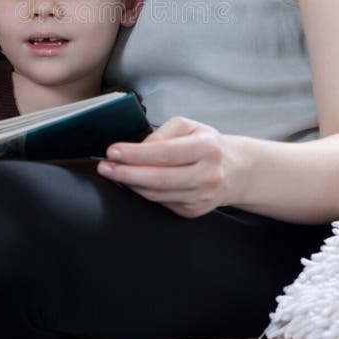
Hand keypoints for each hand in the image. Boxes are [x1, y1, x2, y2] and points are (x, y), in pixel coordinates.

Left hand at [97, 116, 239, 217]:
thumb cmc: (206, 144)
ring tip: (113, 172)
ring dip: (130, 184)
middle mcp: (207, 174)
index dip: (136, 153)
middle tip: (104, 167)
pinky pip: (161, 203)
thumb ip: (163, 133)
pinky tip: (133, 182)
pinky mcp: (194, 211)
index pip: (165, 152)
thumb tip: (140, 148)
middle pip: (159, 178)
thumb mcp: (189, 126)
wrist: (234, 170)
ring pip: (156, 194)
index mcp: (207, 148)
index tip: (113, 150)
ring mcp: (201, 196)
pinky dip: (143, 192)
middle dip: (126, 173)